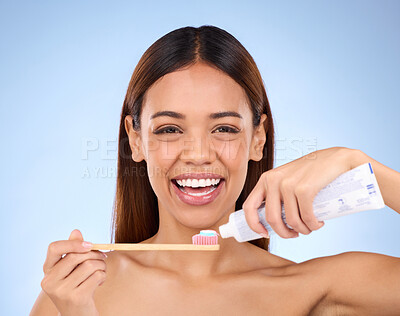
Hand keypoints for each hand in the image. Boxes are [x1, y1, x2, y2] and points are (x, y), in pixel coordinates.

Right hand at [40, 229, 106, 315]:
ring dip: (101, 265)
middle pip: (75, 256)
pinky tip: (100, 282)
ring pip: (89, 265)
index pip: (53, 248)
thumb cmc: (78, 286)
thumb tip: (76, 231)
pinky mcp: (76, 298)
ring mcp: (61, 291)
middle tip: (103, 258)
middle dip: (94, 254)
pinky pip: (96, 276)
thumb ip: (73, 251)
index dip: (72, 243)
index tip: (89, 244)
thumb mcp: (73, 269)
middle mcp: (49, 281)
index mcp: (48, 270)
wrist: (79, 314)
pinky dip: (103, 275)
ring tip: (101, 271)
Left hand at [242, 147, 357, 237]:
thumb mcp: (287, 179)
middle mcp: (273, 180)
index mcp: (266, 179)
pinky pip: (306, 217)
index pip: (249, 206)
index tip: (265, 234)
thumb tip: (272, 222)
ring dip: (302, 230)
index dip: (253, 225)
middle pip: (271, 219)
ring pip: (291, 220)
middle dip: (284, 233)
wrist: (335, 158)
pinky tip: (318, 223)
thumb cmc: (311, 173)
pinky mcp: (305, 188)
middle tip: (295, 234)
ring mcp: (288, 184)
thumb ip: (278, 194)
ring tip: (310, 228)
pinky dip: (313, 225)